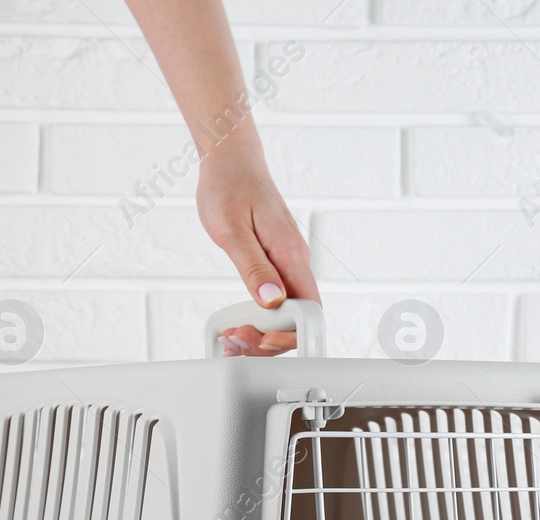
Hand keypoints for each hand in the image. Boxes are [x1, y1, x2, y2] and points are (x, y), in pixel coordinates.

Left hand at [198, 148, 319, 356]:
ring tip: (233, 333)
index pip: (310, 310)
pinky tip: (240, 321)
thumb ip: (253, 268)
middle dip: (272, 338)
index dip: (290, 333)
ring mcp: (289, 261)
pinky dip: (261, 316)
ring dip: (264, 330)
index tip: (261, 338)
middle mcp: (296, 260)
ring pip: (289, 310)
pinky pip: (279, 298)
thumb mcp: (232, 231)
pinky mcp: (278, 261)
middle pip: (301, 317)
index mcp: (291, 254)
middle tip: (238, 340)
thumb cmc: (229, 187)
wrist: (232, 160)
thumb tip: (271, 300)